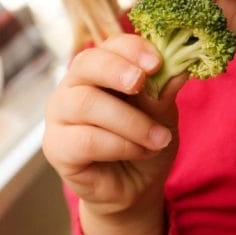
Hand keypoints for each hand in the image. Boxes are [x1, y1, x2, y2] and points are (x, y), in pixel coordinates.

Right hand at [43, 34, 183, 234]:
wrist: (134, 188)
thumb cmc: (143, 142)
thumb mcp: (162, 116)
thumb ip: (163, 93)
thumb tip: (179, 68)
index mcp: (99, 70)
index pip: (109, 45)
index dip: (131, 48)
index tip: (157, 61)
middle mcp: (72, 87)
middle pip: (86, 64)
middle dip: (117, 71)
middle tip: (142, 82)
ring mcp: (59, 116)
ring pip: (86, 103)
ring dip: (129, 121)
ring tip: (159, 138)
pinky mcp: (56, 147)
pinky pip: (86, 139)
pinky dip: (120, 145)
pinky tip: (140, 152)